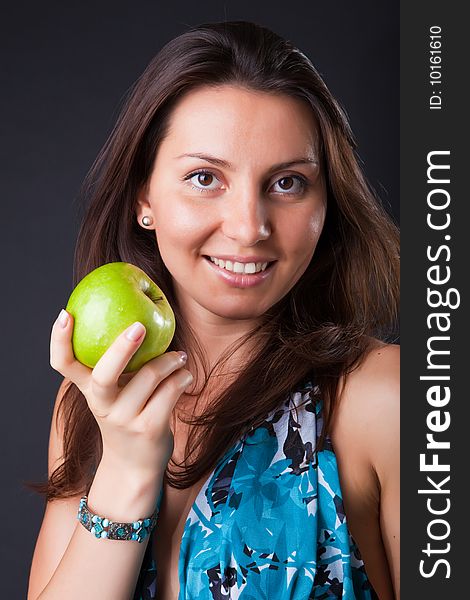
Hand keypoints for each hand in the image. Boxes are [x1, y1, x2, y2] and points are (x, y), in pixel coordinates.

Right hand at [49, 309, 192, 481]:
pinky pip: (170, 392)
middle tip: (139, 326)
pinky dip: (182, 378)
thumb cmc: (126, 414)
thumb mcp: (113, 392)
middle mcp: (101, 405)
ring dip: (170, 360)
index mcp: (88, 390)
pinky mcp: (149, 428)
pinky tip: (185, 375)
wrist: (134, 465)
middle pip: (103, 374)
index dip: (58, 340)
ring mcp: (124, 419)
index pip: (63, 365)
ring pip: (148, 377)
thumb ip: (117, 363)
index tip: (65, 313)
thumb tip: (137, 313)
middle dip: (121, 348)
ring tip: (179, 356)